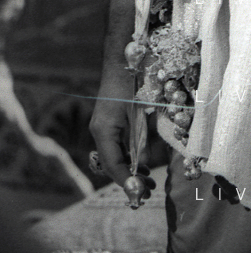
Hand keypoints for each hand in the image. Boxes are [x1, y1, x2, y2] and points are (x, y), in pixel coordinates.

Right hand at [89, 68, 154, 199]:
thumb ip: (140, 140)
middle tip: (147, 193)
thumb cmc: (133, 82)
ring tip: (148, 184)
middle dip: (128, 181)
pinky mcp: (110, 124)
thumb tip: (143, 167)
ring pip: (114, 158)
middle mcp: (100, 131)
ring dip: (130, 172)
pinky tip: (142, 168)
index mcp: (104, 130)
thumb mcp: (140, 113)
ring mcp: (103, 128)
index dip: (126, 181)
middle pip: (111, 165)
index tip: (139, 194)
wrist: (124, 58)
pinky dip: (128, 160)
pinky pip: (116, 148)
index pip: (113, 164)